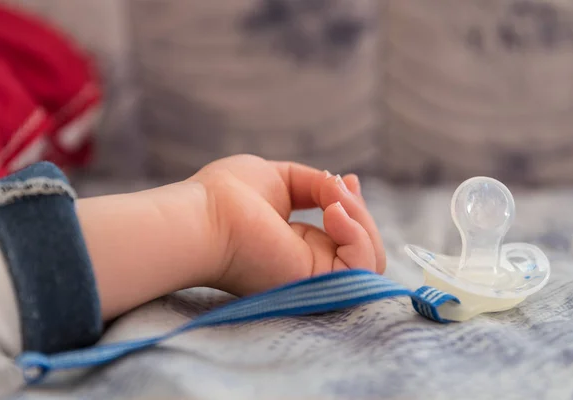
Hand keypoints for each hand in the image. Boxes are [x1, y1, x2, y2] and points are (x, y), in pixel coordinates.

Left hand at [78, 154, 385, 319]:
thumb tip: (344, 186)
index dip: (354, 208)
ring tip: (335, 201)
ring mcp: (314, 277)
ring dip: (363, 221)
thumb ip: (315, 185)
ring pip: (371, 260)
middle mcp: (309, 265)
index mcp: (298, 245)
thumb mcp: (280, 179)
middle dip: (361, 212)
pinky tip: (333, 211)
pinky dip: (358, 233)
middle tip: (341, 185)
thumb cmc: (226, 195)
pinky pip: (362, 265)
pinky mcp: (315, 282)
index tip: (345, 180)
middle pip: (364, 248)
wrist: (202, 216)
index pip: (346, 237)